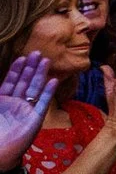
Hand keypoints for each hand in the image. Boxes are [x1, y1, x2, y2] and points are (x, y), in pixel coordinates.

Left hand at [0, 53, 55, 172]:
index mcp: (2, 101)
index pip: (10, 81)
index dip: (16, 70)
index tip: (22, 58)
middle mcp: (15, 103)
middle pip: (24, 82)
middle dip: (30, 68)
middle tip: (37, 53)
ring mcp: (26, 110)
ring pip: (34, 89)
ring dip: (40, 75)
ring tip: (45, 61)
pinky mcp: (35, 119)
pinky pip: (43, 103)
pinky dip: (48, 92)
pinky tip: (53, 81)